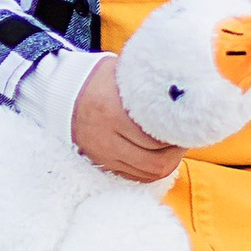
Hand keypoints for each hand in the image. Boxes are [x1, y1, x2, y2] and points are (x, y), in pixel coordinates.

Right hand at [73, 56, 181, 185]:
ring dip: (167, 162)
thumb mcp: (123, 73)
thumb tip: (187, 83)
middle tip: (185, 136)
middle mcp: (104, 137)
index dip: (179, 135)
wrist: (60, 92)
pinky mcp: (101, 163)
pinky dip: (150, 169)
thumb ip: (150, 83)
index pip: (157, 137)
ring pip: (148, 174)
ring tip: (174, 145)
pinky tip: (158, 154)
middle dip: (177, 152)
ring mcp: (101, 154)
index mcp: (111, 111)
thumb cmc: (100, 79)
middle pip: (156, 162)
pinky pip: (134, 177)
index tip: (190, 125)